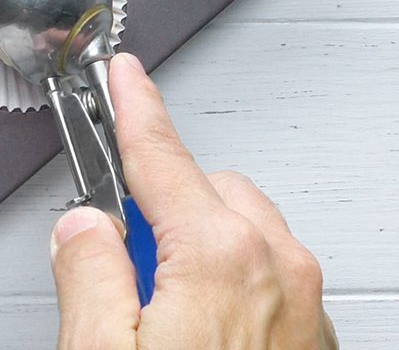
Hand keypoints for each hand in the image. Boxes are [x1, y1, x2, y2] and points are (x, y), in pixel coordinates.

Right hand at [51, 54, 334, 348]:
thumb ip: (87, 274)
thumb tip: (83, 230)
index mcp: (219, 257)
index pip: (162, 156)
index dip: (134, 107)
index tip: (126, 74)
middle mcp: (277, 271)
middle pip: (207, 193)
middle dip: (163, 208)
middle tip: (121, 251)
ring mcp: (306, 308)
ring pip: (247, 234)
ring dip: (203, 249)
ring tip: (162, 307)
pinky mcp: (315, 341)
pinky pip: (274, 281)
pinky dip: (238, 287)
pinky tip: (203, 330)